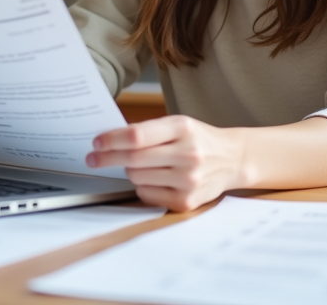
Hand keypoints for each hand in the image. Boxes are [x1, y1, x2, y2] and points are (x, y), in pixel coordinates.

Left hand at [86, 115, 244, 211]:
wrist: (232, 160)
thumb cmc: (198, 140)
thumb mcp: (179, 125)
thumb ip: (148, 131)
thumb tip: (109, 140)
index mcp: (183, 128)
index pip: (137, 136)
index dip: (112, 140)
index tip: (96, 142)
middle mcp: (188, 154)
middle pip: (133, 159)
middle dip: (108, 158)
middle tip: (93, 158)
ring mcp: (188, 180)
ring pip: (137, 177)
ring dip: (129, 171)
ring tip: (137, 165)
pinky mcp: (187, 201)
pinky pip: (147, 195)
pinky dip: (142, 186)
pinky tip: (153, 179)